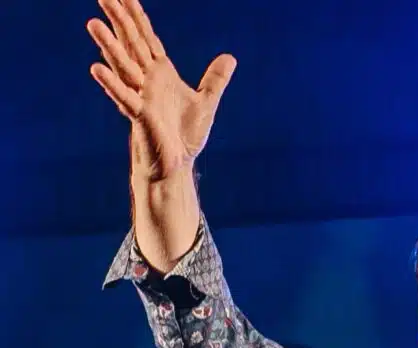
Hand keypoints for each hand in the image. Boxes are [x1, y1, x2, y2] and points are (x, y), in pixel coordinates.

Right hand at [86, 0, 235, 181]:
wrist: (176, 166)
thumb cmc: (184, 136)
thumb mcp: (206, 103)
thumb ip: (215, 80)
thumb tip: (230, 57)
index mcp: (161, 73)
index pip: (146, 38)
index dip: (137, 16)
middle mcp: (147, 81)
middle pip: (131, 44)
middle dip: (119, 19)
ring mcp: (141, 97)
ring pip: (123, 66)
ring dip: (108, 45)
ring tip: (92, 23)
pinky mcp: (140, 116)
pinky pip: (124, 97)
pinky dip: (111, 83)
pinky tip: (96, 68)